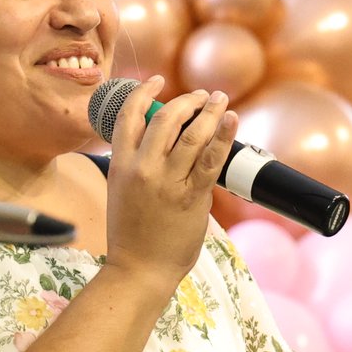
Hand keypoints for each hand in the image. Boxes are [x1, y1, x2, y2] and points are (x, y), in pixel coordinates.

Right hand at [103, 75, 237, 293]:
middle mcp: (142, 169)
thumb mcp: (122, 191)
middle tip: (202, 96)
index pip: (128, 116)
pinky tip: (231, 120)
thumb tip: (163, 142)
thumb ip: (137, 165)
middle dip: (187, 101)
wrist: (139, 269)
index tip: (157, 81)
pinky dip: (223, 136)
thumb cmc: (132, 234)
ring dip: (209, 112)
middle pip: (165, 118)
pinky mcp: (191, 197)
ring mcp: (167, 182)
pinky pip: (210, 160)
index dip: (143, 93)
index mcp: (120, 164)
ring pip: (191, 134)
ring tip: (219, 101)